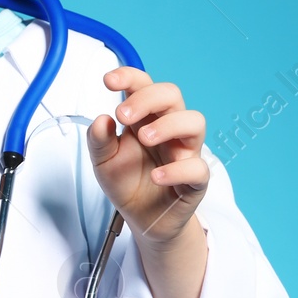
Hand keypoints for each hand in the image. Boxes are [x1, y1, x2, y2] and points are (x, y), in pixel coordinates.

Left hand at [86, 69, 208, 249]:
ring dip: (168, 125)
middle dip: (147, 98)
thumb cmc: (127, 183)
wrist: (142, 219)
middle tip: (123, 115)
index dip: (130, 77)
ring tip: (144, 138)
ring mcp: (185, 152)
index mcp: (145, 118)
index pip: (144, 86)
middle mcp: (168, 129)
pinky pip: (198, 168)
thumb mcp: (103, 161)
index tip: (109, 81)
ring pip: (195, 122)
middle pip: (172, 95)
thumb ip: (99, 140)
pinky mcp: (195, 180)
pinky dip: (177, 170)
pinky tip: (156, 176)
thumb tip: (101, 119)